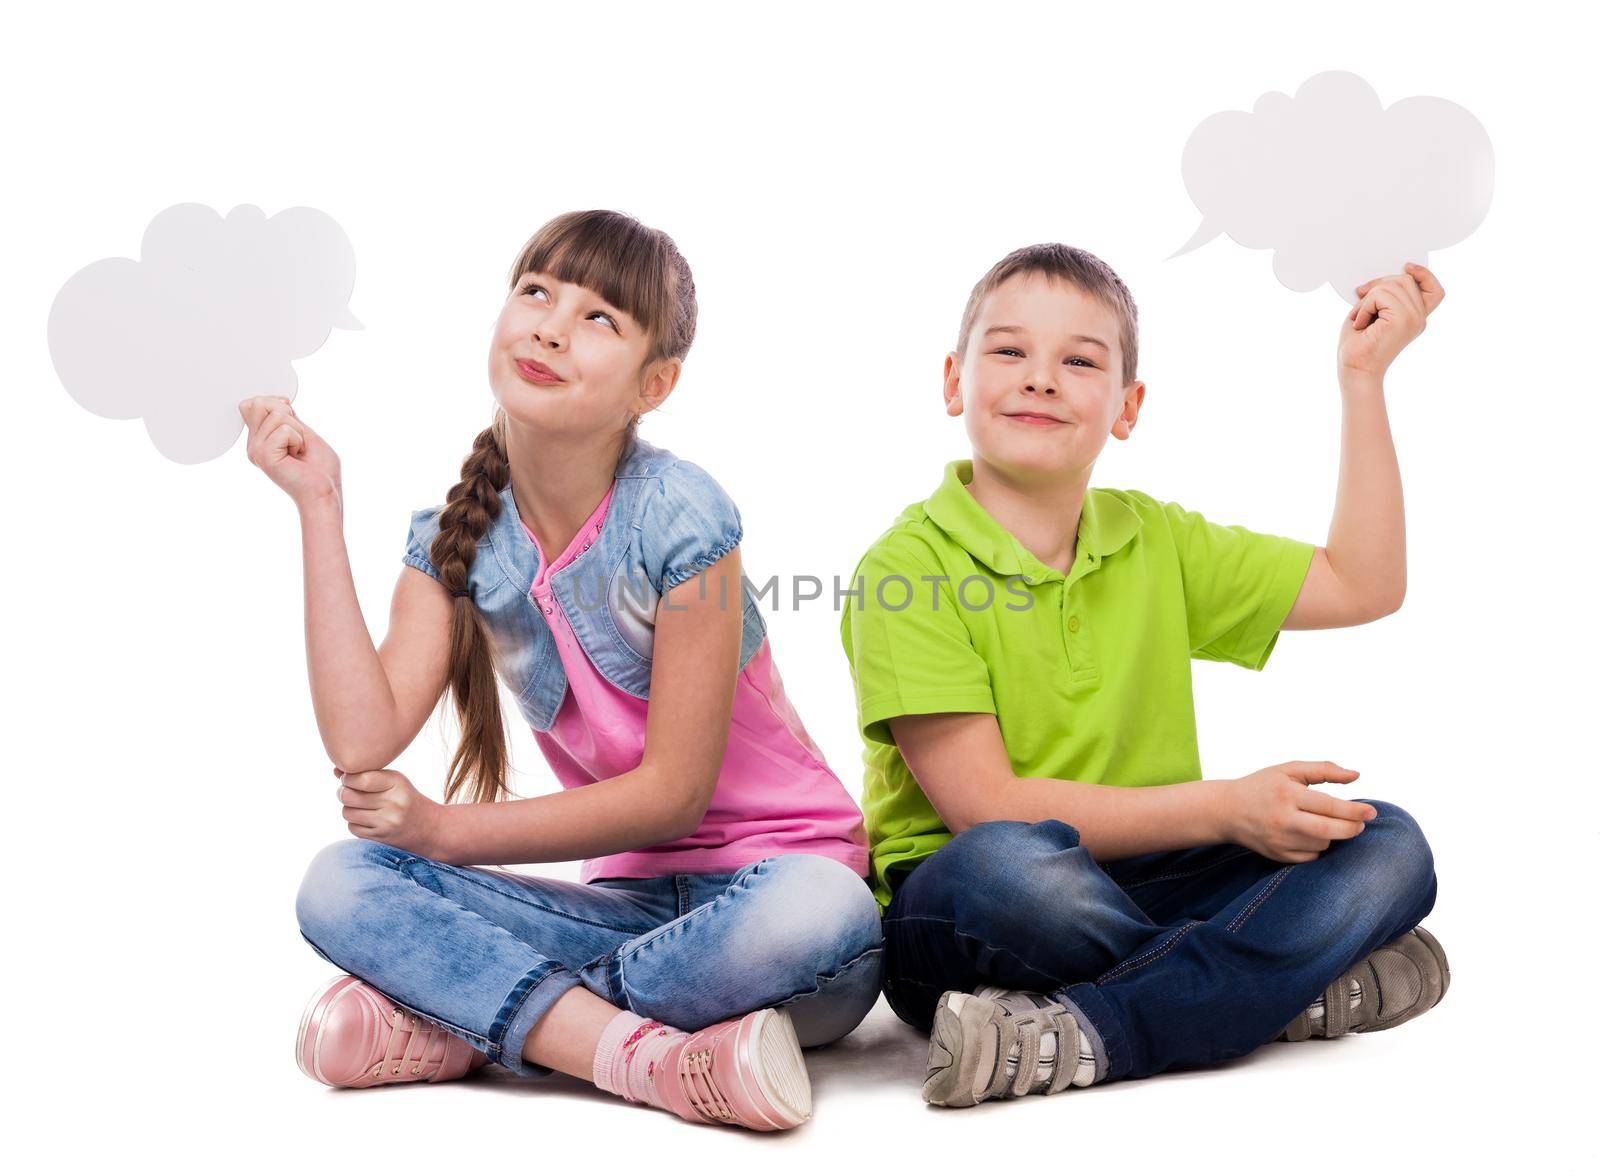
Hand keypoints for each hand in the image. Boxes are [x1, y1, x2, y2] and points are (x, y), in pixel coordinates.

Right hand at [239, 395, 342, 508]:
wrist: (324, 493)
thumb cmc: (320, 471)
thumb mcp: (304, 432)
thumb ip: (286, 417)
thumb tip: (276, 400)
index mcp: (261, 440)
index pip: (253, 404)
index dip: (276, 404)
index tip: (293, 424)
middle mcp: (254, 445)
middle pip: (261, 403)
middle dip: (289, 417)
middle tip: (298, 442)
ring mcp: (256, 450)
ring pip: (277, 414)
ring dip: (297, 431)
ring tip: (299, 451)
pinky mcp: (264, 455)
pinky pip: (284, 429)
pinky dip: (298, 440)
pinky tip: (297, 456)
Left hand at [334, 766, 446, 857]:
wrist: (430, 827)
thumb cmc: (405, 798)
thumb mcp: (394, 781)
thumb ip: (367, 774)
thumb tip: (336, 771)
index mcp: (397, 783)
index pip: (362, 778)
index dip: (347, 778)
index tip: (347, 778)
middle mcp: (393, 803)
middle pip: (349, 796)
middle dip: (343, 793)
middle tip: (348, 791)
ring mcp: (387, 822)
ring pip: (348, 812)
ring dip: (348, 809)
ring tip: (360, 806)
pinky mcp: (381, 838)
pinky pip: (352, 828)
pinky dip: (355, 823)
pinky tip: (367, 819)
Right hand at [1220, 761, 1377, 862]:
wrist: (1227, 810)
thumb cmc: (1263, 786)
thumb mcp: (1289, 770)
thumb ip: (1324, 770)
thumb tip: (1356, 775)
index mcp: (1288, 795)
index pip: (1330, 806)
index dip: (1355, 810)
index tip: (1372, 812)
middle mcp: (1283, 820)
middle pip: (1330, 831)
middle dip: (1352, 828)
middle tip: (1360, 823)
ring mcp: (1280, 841)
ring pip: (1322, 844)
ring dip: (1331, 835)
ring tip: (1322, 823)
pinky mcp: (1278, 856)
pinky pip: (1311, 857)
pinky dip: (1316, 847)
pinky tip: (1308, 835)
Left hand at [1337, 262, 1444, 382]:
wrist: (1354, 371)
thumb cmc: (1358, 346)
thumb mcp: (1373, 313)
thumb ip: (1386, 295)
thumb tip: (1384, 277)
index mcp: (1416, 318)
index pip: (1435, 290)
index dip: (1424, 274)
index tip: (1406, 267)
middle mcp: (1419, 319)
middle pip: (1405, 280)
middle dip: (1379, 284)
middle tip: (1361, 298)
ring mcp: (1413, 319)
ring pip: (1392, 284)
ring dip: (1368, 298)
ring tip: (1361, 318)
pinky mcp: (1402, 320)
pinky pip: (1380, 295)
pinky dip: (1364, 307)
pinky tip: (1360, 324)